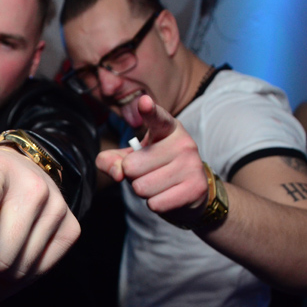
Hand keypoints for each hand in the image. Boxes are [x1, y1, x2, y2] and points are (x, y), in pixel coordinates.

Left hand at [97, 95, 208, 222]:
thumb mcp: (129, 158)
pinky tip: (167, 196)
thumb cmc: (154, 169)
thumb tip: (117, 173)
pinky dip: (155, 204)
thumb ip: (110, 160)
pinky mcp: (196, 187)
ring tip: (158, 184)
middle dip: (132, 176)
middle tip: (148, 173)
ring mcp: (192, 164)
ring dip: (143, 191)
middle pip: (132, 167)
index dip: (149, 111)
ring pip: (142, 187)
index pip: (157, 118)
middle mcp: (183, 142)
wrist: (190, 191)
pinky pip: (156, 203)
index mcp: (167, 128)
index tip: (144, 102)